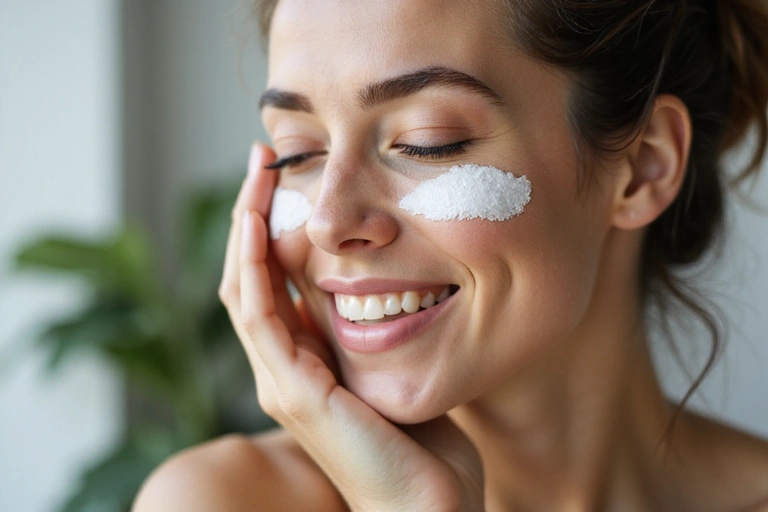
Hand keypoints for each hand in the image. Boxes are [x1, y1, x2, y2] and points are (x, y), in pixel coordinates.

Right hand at [219, 142, 484, 511]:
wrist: (427, 502)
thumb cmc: (419, 440)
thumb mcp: (393, 366)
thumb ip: (373, 329)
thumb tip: (385, 278)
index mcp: (302, 361)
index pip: (270, 283)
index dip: (269, 229)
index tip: (282, 178)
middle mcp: (281, 368)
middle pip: (248, 277)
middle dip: (251, 215)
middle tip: (262, 160)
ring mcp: (280, 382)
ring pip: (244, 289)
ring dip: (245, 228)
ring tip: (256, 175)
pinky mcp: (292, 393)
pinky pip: (260, 317)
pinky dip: (254, 267)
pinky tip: (258, 223)